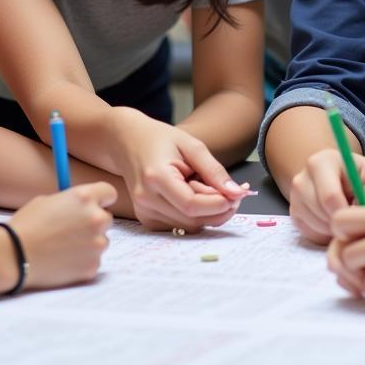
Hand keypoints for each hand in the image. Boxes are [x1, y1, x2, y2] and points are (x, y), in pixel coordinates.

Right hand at [8, 182, 114, 289]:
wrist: (12, 256)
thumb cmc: (26, 225)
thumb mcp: (48, 201)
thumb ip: (71, 202)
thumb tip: (82, 206)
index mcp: (85, 197)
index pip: (110, 193)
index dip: (101, 200)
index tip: (95, 205)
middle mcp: (96, 218)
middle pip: (106, 219)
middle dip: (93, 224)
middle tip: (72, 231)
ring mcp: (97, 244)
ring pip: (101, 241)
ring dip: (88, 243)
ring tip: (62, 248)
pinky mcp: (92, 266)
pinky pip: (93, 261)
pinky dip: (81, 261)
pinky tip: (62, 261)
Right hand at [108, 107, 247, 230]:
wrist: (127, 141)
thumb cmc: (160, 139)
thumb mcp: (192, 145)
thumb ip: (214, 170)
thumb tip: (236, 193)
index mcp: (156, 177)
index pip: (191, 204)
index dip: (217, 204)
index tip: (237, 195)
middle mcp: (146, 200)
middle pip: (191, 219)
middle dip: (218, 210)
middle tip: (233, 193)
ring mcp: (144, 212)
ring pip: (188, 226)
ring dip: (207, 213)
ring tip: (207, 187)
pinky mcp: (146, 219)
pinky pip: (180, 224)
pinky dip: (194, 214)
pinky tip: (194, 194)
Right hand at [289, 148, 364, 243]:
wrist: (340, 178)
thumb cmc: (359, 175)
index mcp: (320, 162)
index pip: (330, 197)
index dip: (347, 214)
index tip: (360, 218)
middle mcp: (301, 177)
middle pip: (321, 213)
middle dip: (342, 222)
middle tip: (356, 220)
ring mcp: (295, 197)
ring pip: (316, 225)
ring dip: (334, 230)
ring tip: (347, 219)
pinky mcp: (294, 213)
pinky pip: (310, 233)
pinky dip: (325, 235)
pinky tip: (335, 223)